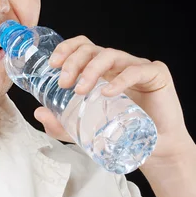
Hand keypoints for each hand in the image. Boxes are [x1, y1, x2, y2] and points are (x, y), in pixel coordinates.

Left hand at [33, 35, 193, 164]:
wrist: (156, 148)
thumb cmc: (122, 132)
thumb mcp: (83, 130)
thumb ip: (61, 124)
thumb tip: (39, 113)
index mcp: (101, 70)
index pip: (82, 47)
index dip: (66, 49)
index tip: (52, 64)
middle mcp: (117, 64)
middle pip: (91, 49)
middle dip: (73, 61)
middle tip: (63, 82)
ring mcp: (136, 67)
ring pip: (110, 55)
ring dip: (91, 69)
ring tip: (80, 89)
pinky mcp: (156, 75)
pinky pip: (136, 71)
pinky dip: (120, 80)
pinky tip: (108, 92)